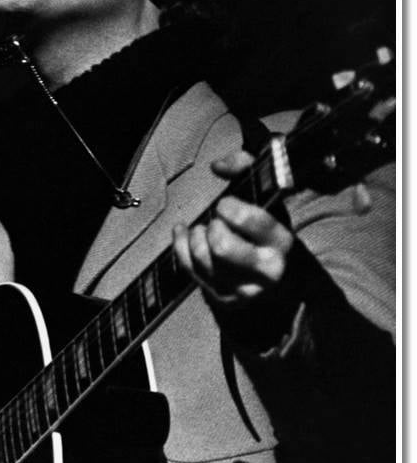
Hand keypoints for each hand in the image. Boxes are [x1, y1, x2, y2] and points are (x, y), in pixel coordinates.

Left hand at [172, 150, 295, 323]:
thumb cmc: (266, 231)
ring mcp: (241, 288)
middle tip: (218, 222)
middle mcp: (265, 271)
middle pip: (222, 246)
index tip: (226, 205)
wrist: (276, 280)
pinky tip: (185, 232)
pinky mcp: (220, 296)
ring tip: (207, 229)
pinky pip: (187, 266)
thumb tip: (217, 165)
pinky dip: (180, 243)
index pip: (253, 222)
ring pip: (202, 256)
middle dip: (213, 227)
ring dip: (198, 235)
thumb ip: (246, 170)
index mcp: (282, 243)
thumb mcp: (268, 199)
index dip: (232, 209)